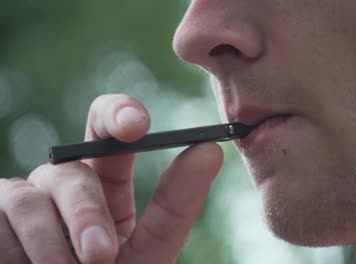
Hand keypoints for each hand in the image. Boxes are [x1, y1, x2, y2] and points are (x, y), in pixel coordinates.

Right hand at [0, 94, 223, 263]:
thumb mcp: (150, 251)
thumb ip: (175, 205)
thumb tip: (210, 150)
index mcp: (105, 188)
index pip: (107, 133)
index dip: (118, 115)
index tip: (137, 124)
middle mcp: (62, 189)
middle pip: (69, 169)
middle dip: (84, 212)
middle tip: (102, 256)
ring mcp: (23, 204)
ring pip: (25, 196)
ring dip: (48, 244)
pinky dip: (14, 252)